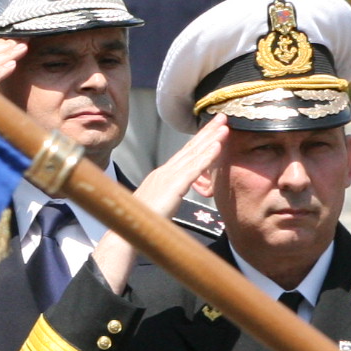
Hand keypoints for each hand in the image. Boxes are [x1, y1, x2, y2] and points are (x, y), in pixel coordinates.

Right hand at [90, 115, 227, 290]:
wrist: (125, 233)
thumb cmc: (139, 224)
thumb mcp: (156, 204)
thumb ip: (167, 196)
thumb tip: (173, 197)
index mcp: (161, 176)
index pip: (184, 154)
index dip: (199, 140)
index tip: (212, 128)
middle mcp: (164, 172)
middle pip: (190, 148)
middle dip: (207, 132)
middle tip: (222, 117)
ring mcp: (168, 178)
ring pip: (194, 155)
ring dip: (211, 139)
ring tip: (225, 126)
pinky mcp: (173, 187)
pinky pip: (193, 169)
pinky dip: (206, 157)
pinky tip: (218, 146)